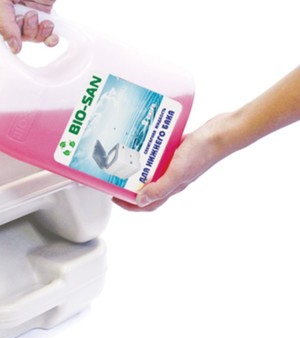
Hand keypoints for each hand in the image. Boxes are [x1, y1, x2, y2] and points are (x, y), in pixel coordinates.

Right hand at [0, 0, 72, 53]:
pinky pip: (44, 35)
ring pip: (30, 38)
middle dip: (26, 31)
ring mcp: (25, 13)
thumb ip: (4, 24)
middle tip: (31, 14)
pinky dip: (49, 38)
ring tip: (44, 19)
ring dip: (39, 33)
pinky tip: (53, 33)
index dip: (7, 37)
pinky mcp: (42, 13)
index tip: (16, 30)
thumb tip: (14, 48)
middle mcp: (7, 12)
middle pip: (14, 37)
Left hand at [115, 114, 231, 211]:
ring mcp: (176, 165)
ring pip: (152, 172)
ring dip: (138, 170)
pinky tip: (140, 146)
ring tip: (123, 162)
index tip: (115, 197)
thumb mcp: (177, 172)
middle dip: (129, 187)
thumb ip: (159, 188)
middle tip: (115, 179)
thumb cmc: (203, 152)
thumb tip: (140, 202)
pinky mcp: (178, 151)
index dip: (129, 205)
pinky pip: (159, 156)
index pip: (147, 204)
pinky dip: (149, 154)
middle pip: (147, 189)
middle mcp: (173, 178)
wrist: (222, 132)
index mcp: (173, 187)